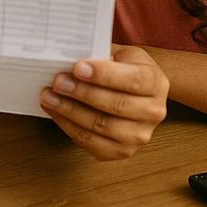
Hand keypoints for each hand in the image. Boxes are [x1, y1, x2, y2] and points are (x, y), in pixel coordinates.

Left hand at [40, 45, 167, 160]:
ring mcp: (139, 135)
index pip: (132, 80)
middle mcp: (153, 112)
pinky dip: (69, 127)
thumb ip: (103, 55)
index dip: (104, 75)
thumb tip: (72, 59)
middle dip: (82, 93)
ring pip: (101, 126)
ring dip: (70, 111)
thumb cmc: (128, 69)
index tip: (78, 68)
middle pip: (116, 105)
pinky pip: (91, 142)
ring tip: (49, 97)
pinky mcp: (122, 151)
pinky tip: (56, 112)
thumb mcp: (123, 54)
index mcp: (156, 83)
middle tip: (58, 82)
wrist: (140, 92)